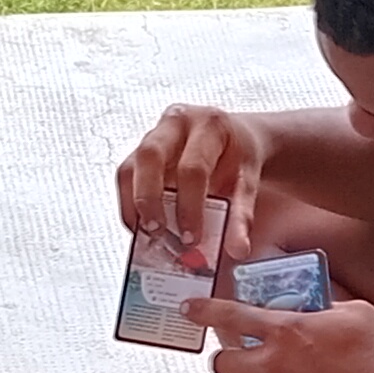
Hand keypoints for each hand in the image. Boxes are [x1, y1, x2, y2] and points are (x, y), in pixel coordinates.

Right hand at [116, 104, 263, 256]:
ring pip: (130, 167)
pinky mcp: (140, 152)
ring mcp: (154, 136)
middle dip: (149, 199)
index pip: (193, 167)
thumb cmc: (238, 155)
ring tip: (147, 234)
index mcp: (209, 125)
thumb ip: (242, 216)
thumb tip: (237, 249)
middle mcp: (177, 124)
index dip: (190, 206)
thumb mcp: (248, 181)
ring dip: (134, 206)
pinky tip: (143, 225)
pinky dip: (130, 206)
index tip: (191, 238)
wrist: (234, 137)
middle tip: (157, 232)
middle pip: (150, 157)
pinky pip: (125, 178)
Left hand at [190, 293, 373, 372]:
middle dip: (227, 361)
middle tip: (241, 363)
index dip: (203, 310)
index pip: (229, 314)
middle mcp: (269, 364)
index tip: (187, 308)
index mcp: (284, 328)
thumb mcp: (358, 314)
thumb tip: (320, 300)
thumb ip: (330, 303)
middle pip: (219, 362)